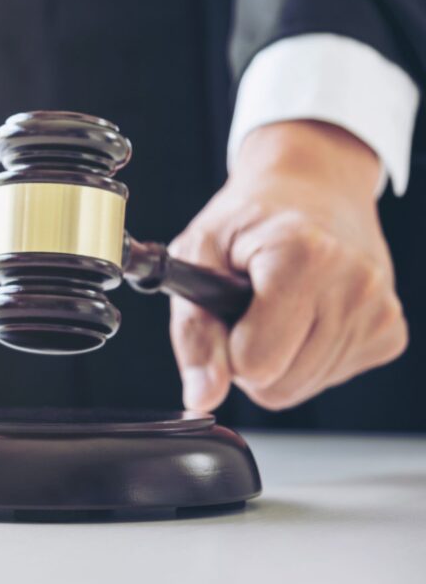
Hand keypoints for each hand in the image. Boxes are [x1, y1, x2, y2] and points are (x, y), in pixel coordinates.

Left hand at [169, 120, 407, 411]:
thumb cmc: (246, 221)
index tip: (227, 308)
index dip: (225, 344)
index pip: (253, 363)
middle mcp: (353, 283)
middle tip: (248, 309)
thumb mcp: (197, 255)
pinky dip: (308, 356)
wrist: (311, 188)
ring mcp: (379, 309)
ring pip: (302, 388)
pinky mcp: (390, 330)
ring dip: (278, 358)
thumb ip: (194, 331)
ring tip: (278, 306)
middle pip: (279, 386)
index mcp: (303, 257)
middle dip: (250, 359)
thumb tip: (203, 396)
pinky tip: (307, 313)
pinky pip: (330, 378)